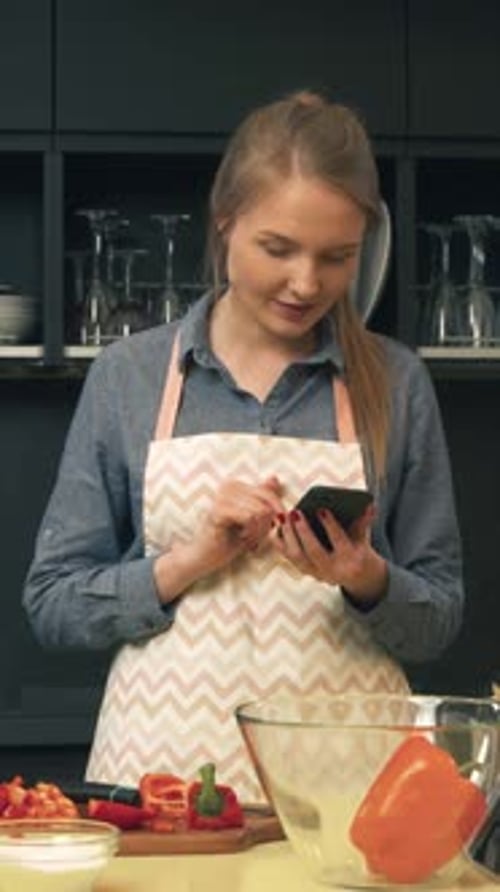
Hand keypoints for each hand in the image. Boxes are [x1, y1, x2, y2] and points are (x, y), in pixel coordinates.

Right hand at [154, 475, 283, 602]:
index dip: (278, 511)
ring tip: (246, 540)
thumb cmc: (228, 539)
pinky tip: (241, 538)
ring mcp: (221, 497)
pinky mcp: (218, 511)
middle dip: (266, 524)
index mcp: (235, 485)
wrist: (204, 557)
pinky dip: (250, 532)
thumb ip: (262, 498)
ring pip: (260, 510)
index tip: (275, 526)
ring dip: (258, 531)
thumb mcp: (252, 518)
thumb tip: (275, 478)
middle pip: (266, 502)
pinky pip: (250, 517)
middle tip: (254, 538)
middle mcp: (227, 486)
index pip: (268, 492)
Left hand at [273, 503, 387, 604]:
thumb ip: (364, 522)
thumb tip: (369, 505)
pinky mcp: (306, 572)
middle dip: (304, 532)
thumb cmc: (358, 550)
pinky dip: (280, 542)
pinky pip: (289, 558)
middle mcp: (332, 570)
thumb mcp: (363, 538)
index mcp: (351, 560)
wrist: (359, 578)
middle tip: (295, 512)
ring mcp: (317, 573)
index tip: (321, 510)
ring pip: (298, 557)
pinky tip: (275, 526)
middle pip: (314, 551)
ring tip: (283, 516)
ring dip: (288, 536)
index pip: (339, 542)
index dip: (330, 526)